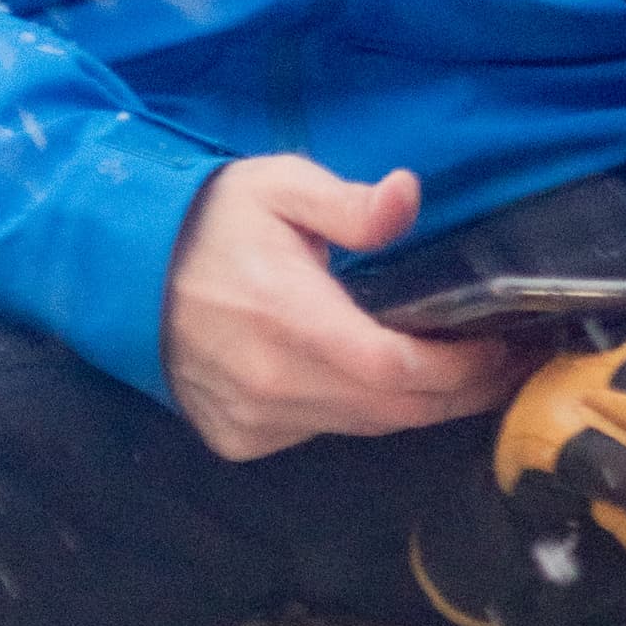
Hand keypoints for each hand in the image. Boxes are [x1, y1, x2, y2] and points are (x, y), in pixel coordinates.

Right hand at [161, 157, 517, 465]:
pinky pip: (320, 433)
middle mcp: (273, 384)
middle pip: (393, 410)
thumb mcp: (281, 188)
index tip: (504, 347)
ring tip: (462, 373)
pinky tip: (378, 382)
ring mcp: (252, 419)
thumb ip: (349, 203)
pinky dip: (358, 413)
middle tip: (504, 365)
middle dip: (459, 393)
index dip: (461, 369)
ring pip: (361, 426)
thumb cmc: (212, 222)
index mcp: (290, 320)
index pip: (397, 369)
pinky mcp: (237, 437)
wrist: (121, 271)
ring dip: (415, 406)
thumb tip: (406, 195)